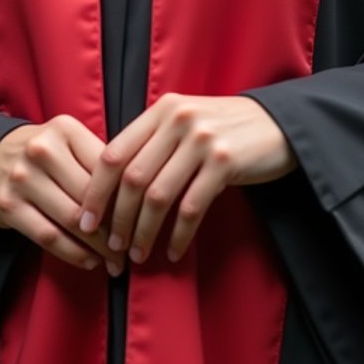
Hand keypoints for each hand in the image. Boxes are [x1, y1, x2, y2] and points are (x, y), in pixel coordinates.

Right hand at [0, 116, 126, 276]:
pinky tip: (90, 261)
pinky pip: (48, 236)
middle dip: (116, 227)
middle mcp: (42, 150)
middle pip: (90, 196)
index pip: (106, 168)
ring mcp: (22, 177)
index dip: (127, 198)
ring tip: (115, 260)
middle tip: (132, 248)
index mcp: (65, 130)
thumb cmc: (46, 154)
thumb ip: (100, 162)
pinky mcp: (8, 205)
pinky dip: (74, 253)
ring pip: (71, 219)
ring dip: (98, 246)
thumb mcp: (70, 143)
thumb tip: (140, 198)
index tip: (142, 219)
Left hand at [76, 94, 295, 266]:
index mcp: (161, 110)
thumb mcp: (184, 122)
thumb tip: (111, 184)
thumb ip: (152, 142)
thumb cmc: (224, 129)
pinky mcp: (225, 162)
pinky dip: (178, 234)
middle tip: (111, 247)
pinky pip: (191, 207)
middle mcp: (178, 120)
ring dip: (144, 231)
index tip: (86, 221)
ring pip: (159, 196)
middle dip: (117, 218)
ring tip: (138, 254)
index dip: (96, 191)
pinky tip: (172, 251)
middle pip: (133, 178)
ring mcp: (202, 140)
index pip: (114, 153)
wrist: (278, 125)